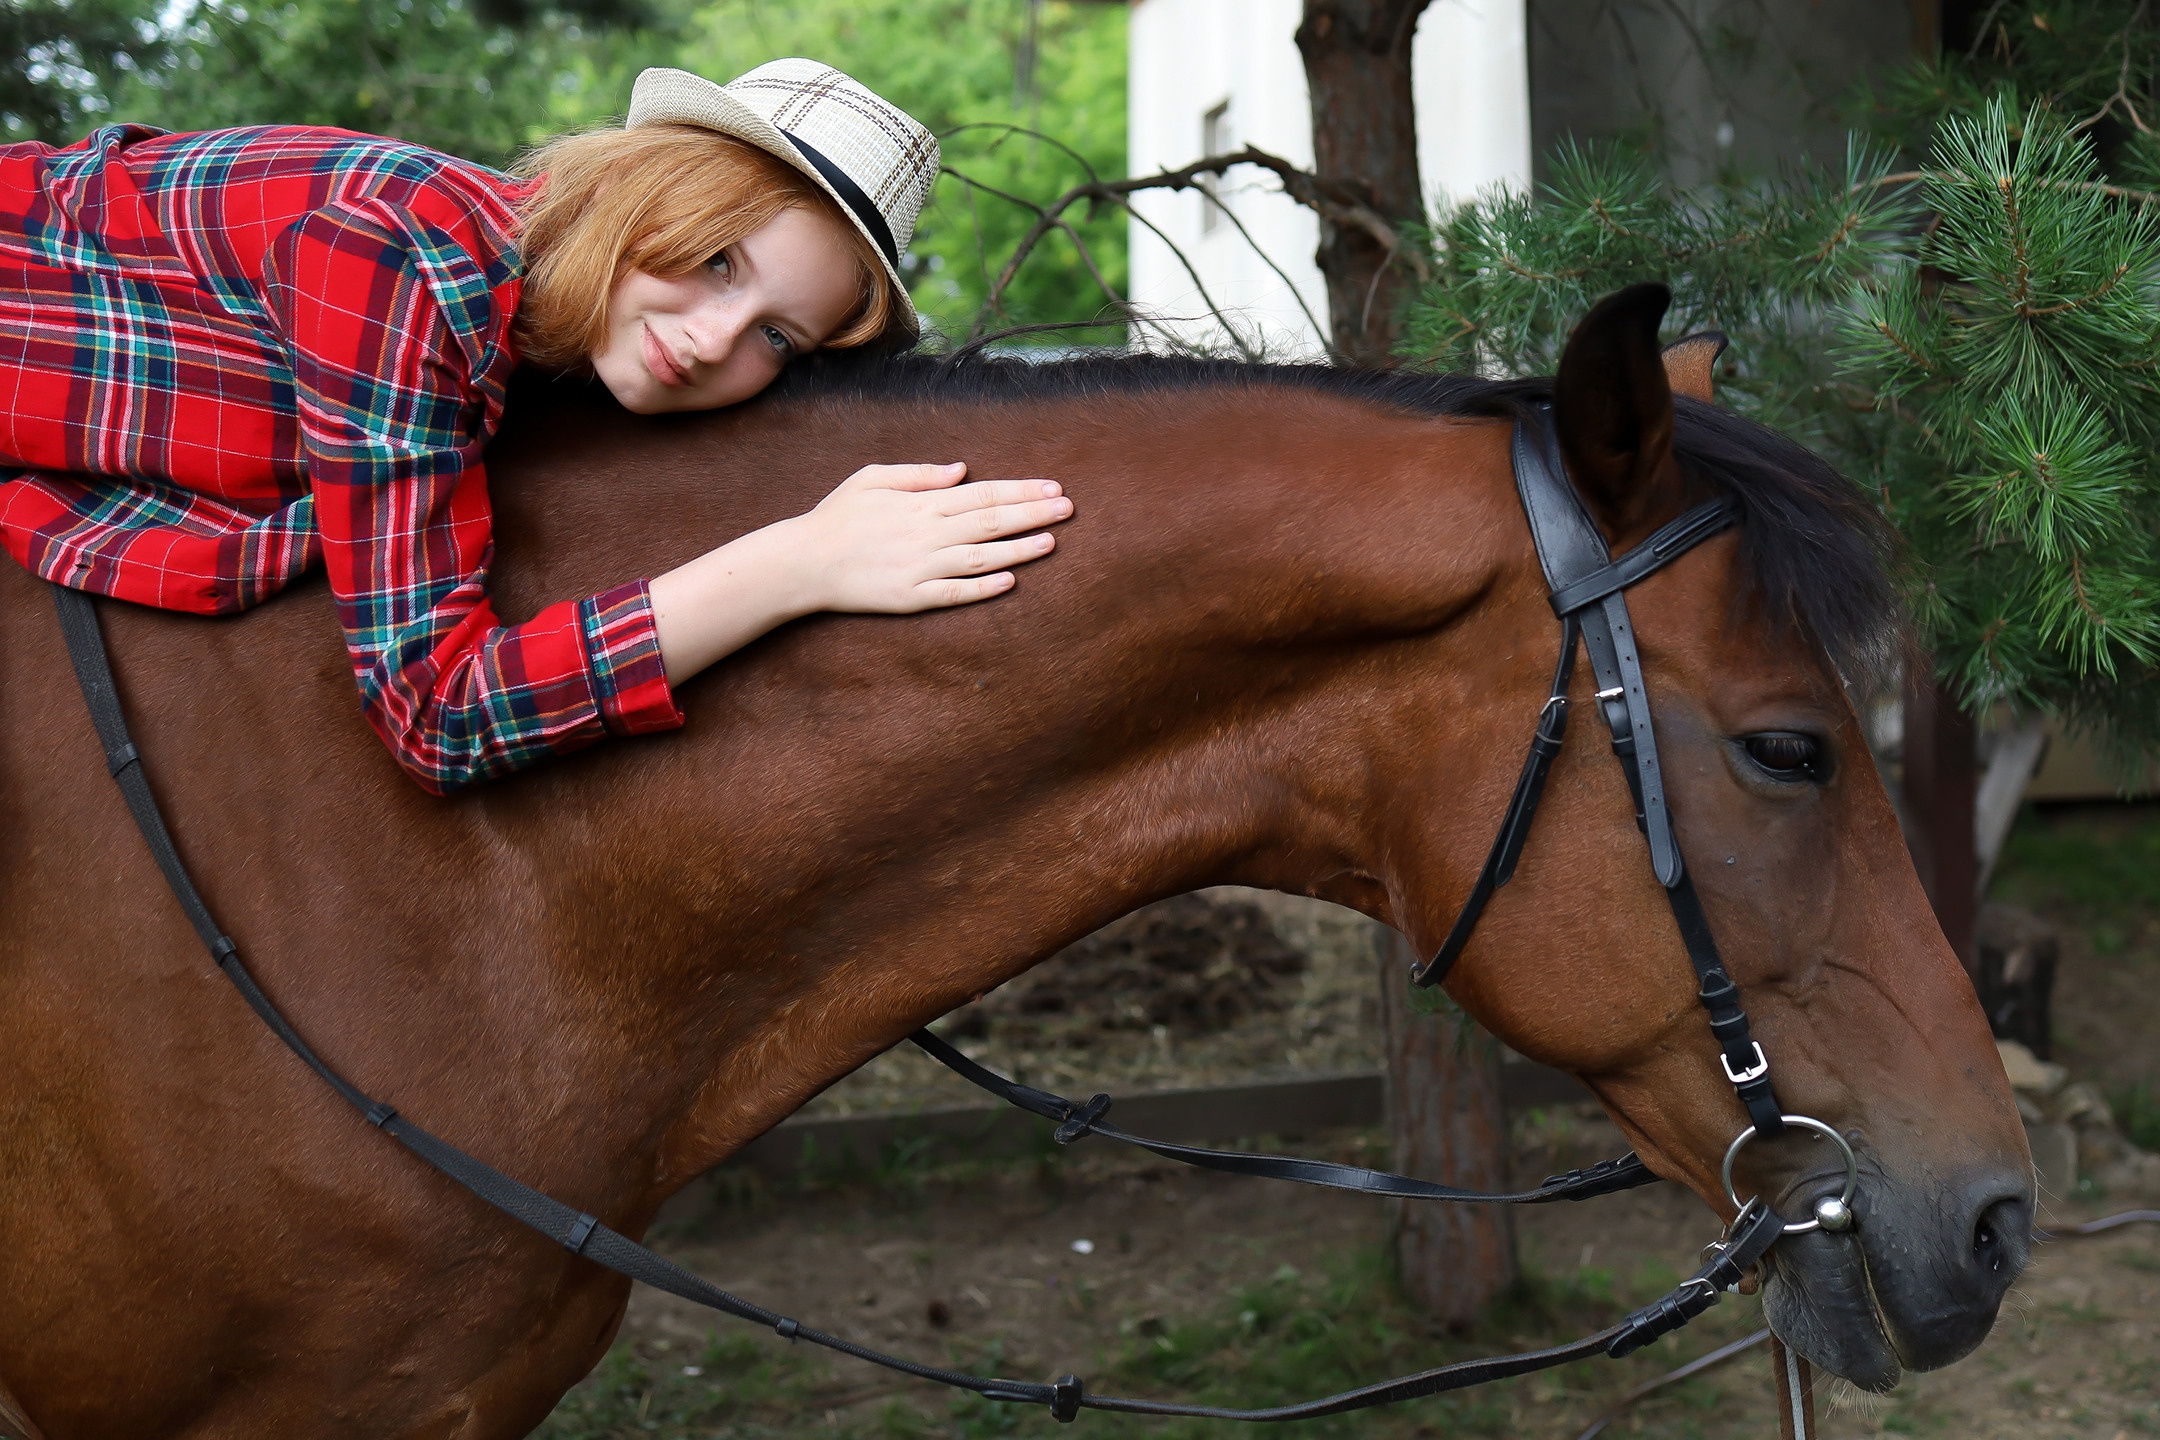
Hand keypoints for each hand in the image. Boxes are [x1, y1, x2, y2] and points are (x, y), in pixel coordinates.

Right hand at [789, 462, 1072, 612]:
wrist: (803, 563)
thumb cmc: (836, 517)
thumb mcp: (872, 478)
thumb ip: (918, 474)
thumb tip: (961, 470)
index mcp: (921, 504)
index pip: (982, 494)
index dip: (1020, 491)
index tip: (1052, 488)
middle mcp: (927, 535)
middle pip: (990, 522)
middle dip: (1033, 514)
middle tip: (1068, 509)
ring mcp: (921, 568)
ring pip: (981, 557)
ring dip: (1019, 550)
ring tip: (1052, 542)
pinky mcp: (912, 599)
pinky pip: (955, 593)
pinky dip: (983, 588)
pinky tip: (1010, 581)